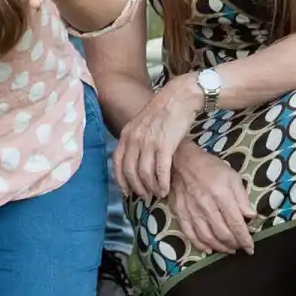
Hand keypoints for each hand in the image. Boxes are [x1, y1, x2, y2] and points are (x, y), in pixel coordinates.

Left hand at [113, 75, 200, 199]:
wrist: (179, 98)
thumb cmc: (163, 112)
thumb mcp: (142, 124)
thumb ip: (136, 140)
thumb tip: (135, 161)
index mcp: (126, 133)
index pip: (117, 162)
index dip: (121, 180)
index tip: (126, 192)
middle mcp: (134, 139)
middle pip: (130, 171)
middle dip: (137, 188)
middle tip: (145, 196)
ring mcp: (148, 142)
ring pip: (144, 174)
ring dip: (151, 188)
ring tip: (157, 193)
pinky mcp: (164, 145)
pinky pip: (160, 171)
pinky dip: (162, 183)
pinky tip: (166, 189)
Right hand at [169, 145, 254, 254]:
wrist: (181, 161)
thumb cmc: (210, 167)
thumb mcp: (232, 176)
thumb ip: (242, 197)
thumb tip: (251, 216)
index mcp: (221, 195)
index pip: (236, 223)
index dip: (244, 239)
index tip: (250, 248)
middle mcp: (206, 205)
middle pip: (222, 233)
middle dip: (234, 244)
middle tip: (239, 247)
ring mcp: (191, 210)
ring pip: (207, 237)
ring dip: (219, 247)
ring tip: (228, 249)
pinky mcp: (180, 213)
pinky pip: (190, 234)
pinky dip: (200, 245)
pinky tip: (208, 248)